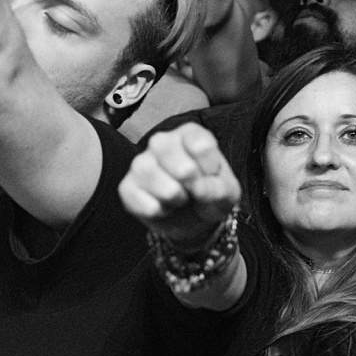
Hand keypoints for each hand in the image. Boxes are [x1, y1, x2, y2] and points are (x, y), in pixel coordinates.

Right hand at [118, 124, 241, 248]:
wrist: (196, 221)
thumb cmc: (212, 195)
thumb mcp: (227, 192)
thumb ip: (219, 188)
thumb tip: (199, 188)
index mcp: (190, 134)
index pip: (197, 141)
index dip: (209, 165)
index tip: (213, 176)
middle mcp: (162, 143)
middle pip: (164, 146)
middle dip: (186, 175)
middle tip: (195, 188)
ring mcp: (141, 163)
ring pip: (145, 169)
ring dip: (170, 193)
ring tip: (181, 199)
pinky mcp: (127, 187)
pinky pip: (133, 194)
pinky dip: (155, 209)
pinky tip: (165, 209)